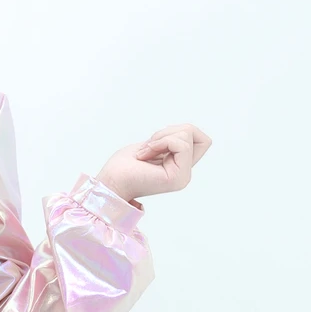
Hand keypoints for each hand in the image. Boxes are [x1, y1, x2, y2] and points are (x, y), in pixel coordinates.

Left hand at [97, 122, 211, 203]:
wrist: (110, 181)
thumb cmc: (123, 166)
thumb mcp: (152, 144)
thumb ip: (171, 140)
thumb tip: (187, 130)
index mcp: (180, 167)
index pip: (200, 139)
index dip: (177, 131)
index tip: (155, 142)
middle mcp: (184, 174)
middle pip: (194, 133)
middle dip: (169, 131)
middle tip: (149, 146)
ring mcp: (183, 177)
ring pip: (187, 135)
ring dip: (160, 137)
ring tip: (145, 153)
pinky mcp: (177, 178)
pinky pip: (180, 144)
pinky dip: (160, 142)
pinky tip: (145, 156)